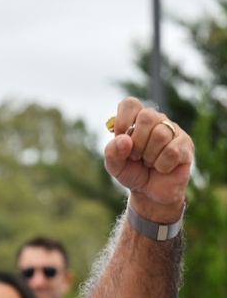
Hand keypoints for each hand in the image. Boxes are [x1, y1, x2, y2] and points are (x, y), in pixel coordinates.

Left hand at [105, 98, 192, 221]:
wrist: (150, 192)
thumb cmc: (132, 172)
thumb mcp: (114, 165)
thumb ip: (112, 152)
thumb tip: (124, 139)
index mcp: (136, 120)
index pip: (130, 104)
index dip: (123, 121)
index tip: (122, 139)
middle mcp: (157, 120)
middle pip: (147, 116)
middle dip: (137, 142)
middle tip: (136, 156)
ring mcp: (173, 131)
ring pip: (160, 134)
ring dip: (149, 156)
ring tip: (149, 162)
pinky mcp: (186, 144)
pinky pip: (172, 151)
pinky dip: (162, 165)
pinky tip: (162, 168)